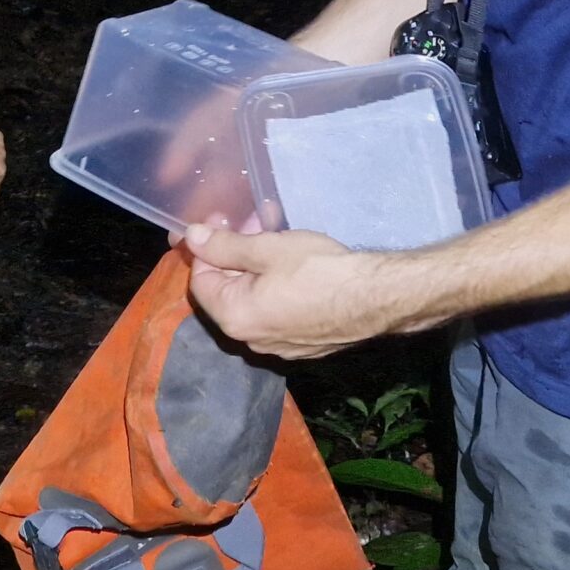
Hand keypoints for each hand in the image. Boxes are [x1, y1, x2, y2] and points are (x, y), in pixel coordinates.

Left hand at [179, 225, 390, 359]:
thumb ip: (225, 246)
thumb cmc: (319, 270)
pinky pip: (278, 312)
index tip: (222, 222)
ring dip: (257, 268)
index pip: (201, 281)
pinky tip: (296, 265)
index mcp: (234, 318)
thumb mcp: (268, 249)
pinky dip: (278, 288)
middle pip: (228, 292)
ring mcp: (279, 346)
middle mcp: (251, 340)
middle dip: (235, 254)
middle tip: (252, 222)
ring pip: (255, 301)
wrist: (377, 298)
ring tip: (275, 236)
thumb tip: (192, 238)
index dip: (207, 248)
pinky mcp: (304, 345)